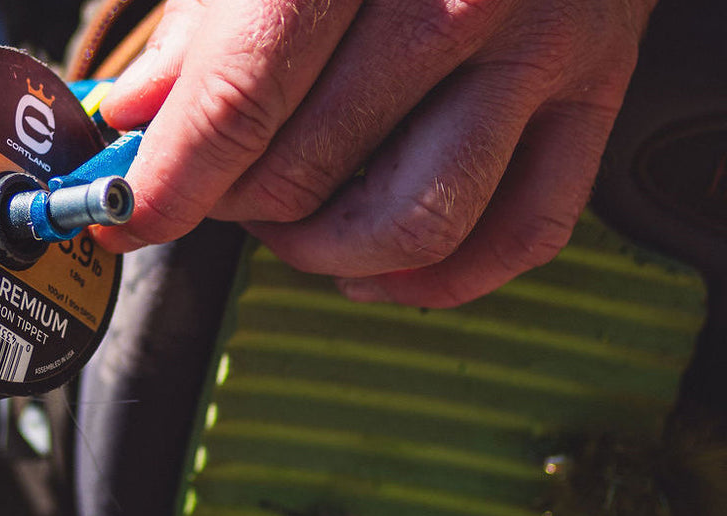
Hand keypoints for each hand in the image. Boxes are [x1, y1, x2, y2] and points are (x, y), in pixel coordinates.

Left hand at [89, 0, 654, 306]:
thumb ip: (208, 12)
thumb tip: (144, 111)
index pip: (243, 94)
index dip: (172, 175)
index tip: (126, 210)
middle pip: (313, 163)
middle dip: (232, 203)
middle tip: (204, 189)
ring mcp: (544, 44)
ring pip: (417, 220)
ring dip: (323, 251)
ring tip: (283, 225)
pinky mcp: (600, 86)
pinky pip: (526, 232)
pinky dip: (437, 277)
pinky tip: (373, 265)